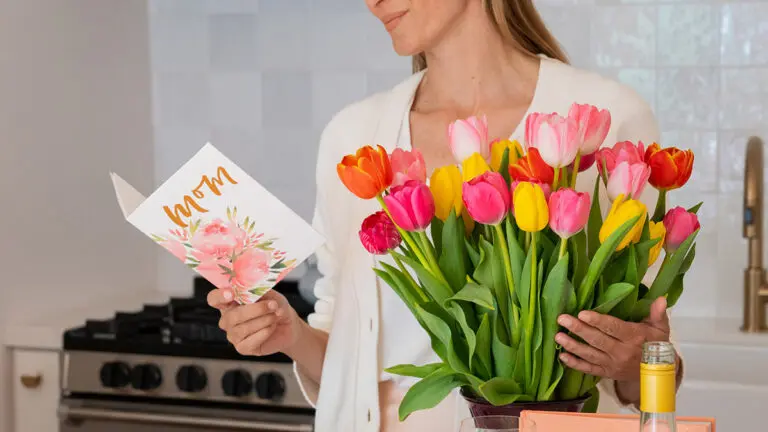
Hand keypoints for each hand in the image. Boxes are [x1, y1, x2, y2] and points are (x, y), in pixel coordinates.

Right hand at [208, 288, 301, 355]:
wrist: (289, 325)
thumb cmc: (276, 307)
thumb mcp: (270, 294)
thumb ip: (259, 291)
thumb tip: (254, 290)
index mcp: (230, 302)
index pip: (214, 299)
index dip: (219, 296)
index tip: (231, 294)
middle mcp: (227, 319)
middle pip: (231, 316)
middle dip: (255, 310)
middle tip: (272, 305)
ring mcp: (233, 335)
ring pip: (242, 329)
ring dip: (263, 320)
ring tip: (275, 315)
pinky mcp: (242, 348)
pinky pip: (249, 342)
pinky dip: (264, 332)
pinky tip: (272, 327)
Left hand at [555, 297, 672, 383]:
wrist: (657, 374)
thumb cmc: (656, 346)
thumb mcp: (661, 329)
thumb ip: (658, 314)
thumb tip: (661, 299)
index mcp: (634, 337)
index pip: (613, 328)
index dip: (597, 321)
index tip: (582, 314)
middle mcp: (621, 352)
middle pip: (597, 340)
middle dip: (578, 329)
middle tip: (562, 319)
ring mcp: (612, 364)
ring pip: (590, 354)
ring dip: (572, 345)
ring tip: (558, 336)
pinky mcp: (606, 373)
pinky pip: (588, 369)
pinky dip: (575, 364)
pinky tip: (562, 356)